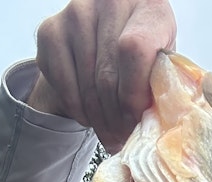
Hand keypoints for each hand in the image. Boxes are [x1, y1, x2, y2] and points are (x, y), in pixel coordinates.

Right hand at [28, 0, 176, 152]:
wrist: (104, 41)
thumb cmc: (143, 59)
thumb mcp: (161, 67)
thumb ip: (160, 87)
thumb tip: (153, 128)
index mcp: (148, 5)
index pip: (134, 50)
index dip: (134, 94)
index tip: (137, 120)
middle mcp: (109, 0)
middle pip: (108, 74)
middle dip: (117, 117)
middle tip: (123, 138)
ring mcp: (76, 11)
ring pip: (86, 84)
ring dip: (99, 120)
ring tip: (110, 134)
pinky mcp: (50, 30)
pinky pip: (64, 84)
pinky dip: (79, 110)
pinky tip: (91, 117)